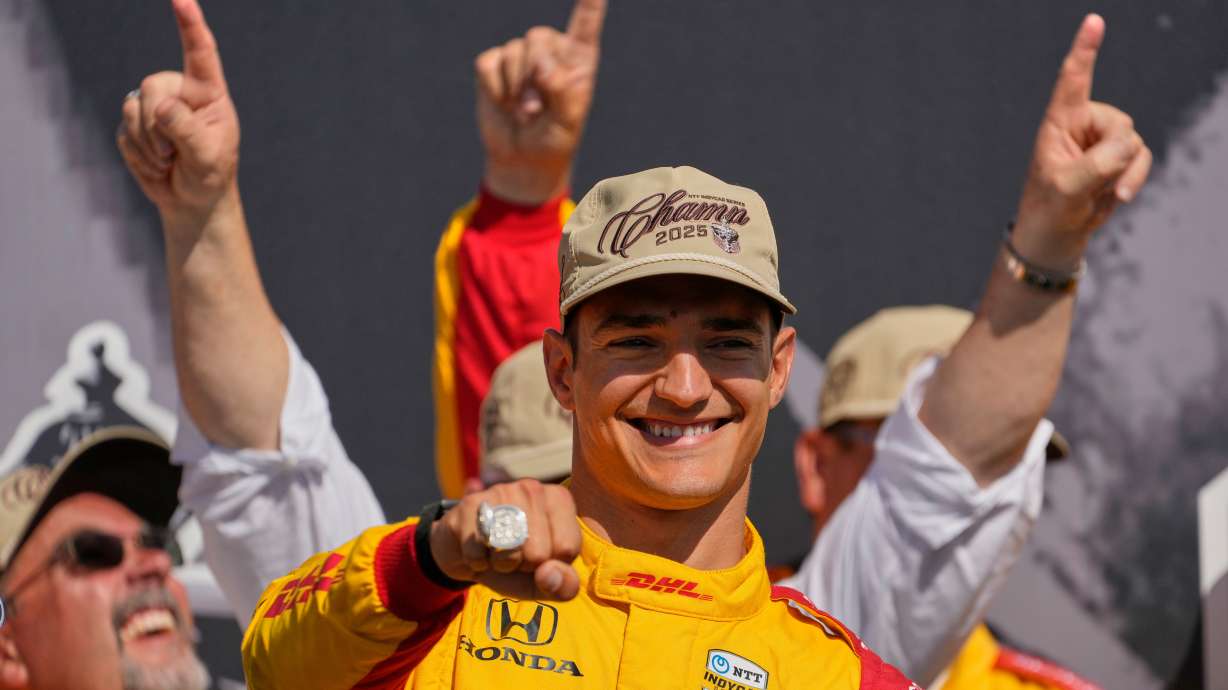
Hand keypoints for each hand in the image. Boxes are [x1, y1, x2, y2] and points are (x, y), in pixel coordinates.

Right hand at [117, 0, 238, 220]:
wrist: (193, 200)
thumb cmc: (210, 174)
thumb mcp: (209, 156)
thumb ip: (187, 130)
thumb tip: (159, 108)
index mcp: (208, 92)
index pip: (199, 53)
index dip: (190, 24)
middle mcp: (179, 92)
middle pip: (153, 85)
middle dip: (158, 123)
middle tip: (173, 153)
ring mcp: (153, 106)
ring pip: (133, 109)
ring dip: (150, 145)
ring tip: (170, 161)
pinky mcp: (134, 124)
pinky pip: (125, 133)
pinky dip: (140, 156)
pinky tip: (158, 166)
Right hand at [430, 480, 581, 600]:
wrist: (469, 553)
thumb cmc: (516, 562)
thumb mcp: (545, 580)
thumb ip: (564, 585)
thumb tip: (549, 574)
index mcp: (560, 500)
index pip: (567, 549)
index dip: (550, 565)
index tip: (539, 555)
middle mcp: (533, 488)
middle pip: (539, 554)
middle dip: (524, 565)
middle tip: (515, 554)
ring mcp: (500, 491)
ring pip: (510, 552)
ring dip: (501, 564)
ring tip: (498, 551)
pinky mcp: (470, 504)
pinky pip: (479, 553)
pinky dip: (477, 562)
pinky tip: (479, 548)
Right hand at [475, 0, 605, 203]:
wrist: (523, 158)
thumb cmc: (554, 138)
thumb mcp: (568, 120)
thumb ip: (562, 89)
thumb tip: (541, 65)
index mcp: (579, 58)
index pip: (586, 21)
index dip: (589, 1)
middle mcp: (551, 49)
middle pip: (539, 36)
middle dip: (535, 73)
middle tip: (537, 108)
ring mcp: (520, 55)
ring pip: (513, 52)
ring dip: (516, 90)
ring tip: (524, 112)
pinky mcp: (493, 64)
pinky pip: (489, 63)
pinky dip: (495, 89)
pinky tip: (504, 104)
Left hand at [1013, 14, 1152, 265]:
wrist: (1056, 234)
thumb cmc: (1049, 209)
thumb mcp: (1067, 187)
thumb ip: (1098, 163)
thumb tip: (1130, 144)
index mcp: (1059, 123)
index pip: (1073, 81)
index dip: (1085, 50)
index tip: (1093, 20)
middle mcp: (1083, 125)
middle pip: (1120, 124)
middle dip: (1116, 156)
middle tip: (1092, 182)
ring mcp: (1102, 141)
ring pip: (1134, 143)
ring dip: (1126, 173)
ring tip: (1105, 194)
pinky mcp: (1117, 158)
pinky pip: (1141, 159)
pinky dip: (1133, 179)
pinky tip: (1114, 196)